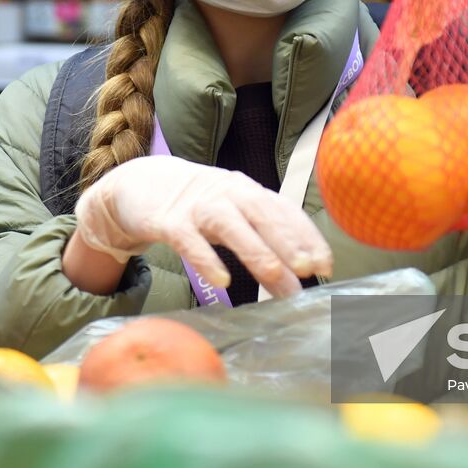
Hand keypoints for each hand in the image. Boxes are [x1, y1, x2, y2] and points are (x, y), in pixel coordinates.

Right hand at [74, 156, 332, 297]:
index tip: (326, 264)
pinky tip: (222, 281)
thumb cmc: (199, 207)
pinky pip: (189, 240)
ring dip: (256, 249)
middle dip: (289, 241)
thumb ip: (265, 246)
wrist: (141, 184)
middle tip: (310, 270)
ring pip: (231, 224)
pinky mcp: (168, 221)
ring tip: (276, 276)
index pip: (284, 210)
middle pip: (263, 214)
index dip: (306, 235)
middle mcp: (228, 193)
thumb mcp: (235, 220)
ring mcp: (197, 206)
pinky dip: (207, 259)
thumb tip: (300, 282)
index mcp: (248, 192)